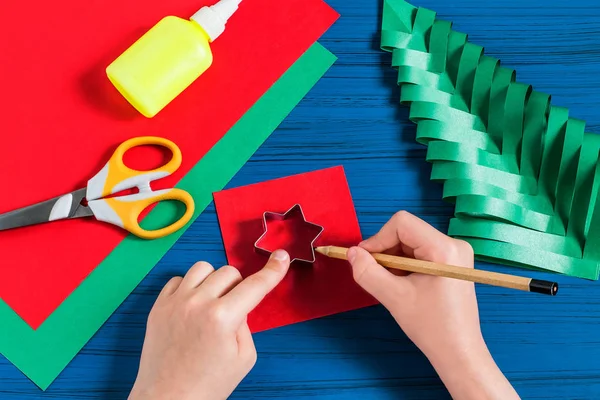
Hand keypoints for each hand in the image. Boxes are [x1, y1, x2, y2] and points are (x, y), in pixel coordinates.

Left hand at [129, 250, 290, 399]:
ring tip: (211, 304)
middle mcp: (198, 304)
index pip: (255, 286)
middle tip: (233, 309)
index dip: (272, 270)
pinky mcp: (158, 306)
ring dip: (213, 281)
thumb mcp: (244, 358)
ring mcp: (175, 303)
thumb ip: (246, 324)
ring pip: (202, 268)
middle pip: (229, 272)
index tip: (281, 257)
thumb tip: (238, 304)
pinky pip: (178, 279)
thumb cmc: (208, 385)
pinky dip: (189, 287)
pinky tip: (192, 307)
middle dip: (237, 286)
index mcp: (223, 318)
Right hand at [347, 211, 518, 399]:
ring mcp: (455, 253)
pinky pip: (420, 252)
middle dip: (386, 251)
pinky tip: (405, 285)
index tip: (365, 260)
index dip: (378, 238)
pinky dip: (405, 265)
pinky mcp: (453, 263)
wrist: (458, 352)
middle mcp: (454, 244)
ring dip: (394, 259)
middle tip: (378, 276)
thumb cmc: (431, 326)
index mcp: (444, 248)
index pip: (402, 223)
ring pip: (411, 242)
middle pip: (407, 232)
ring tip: (393, 284)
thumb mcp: (393, 297)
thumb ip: (367, 272)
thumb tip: (351, 253)